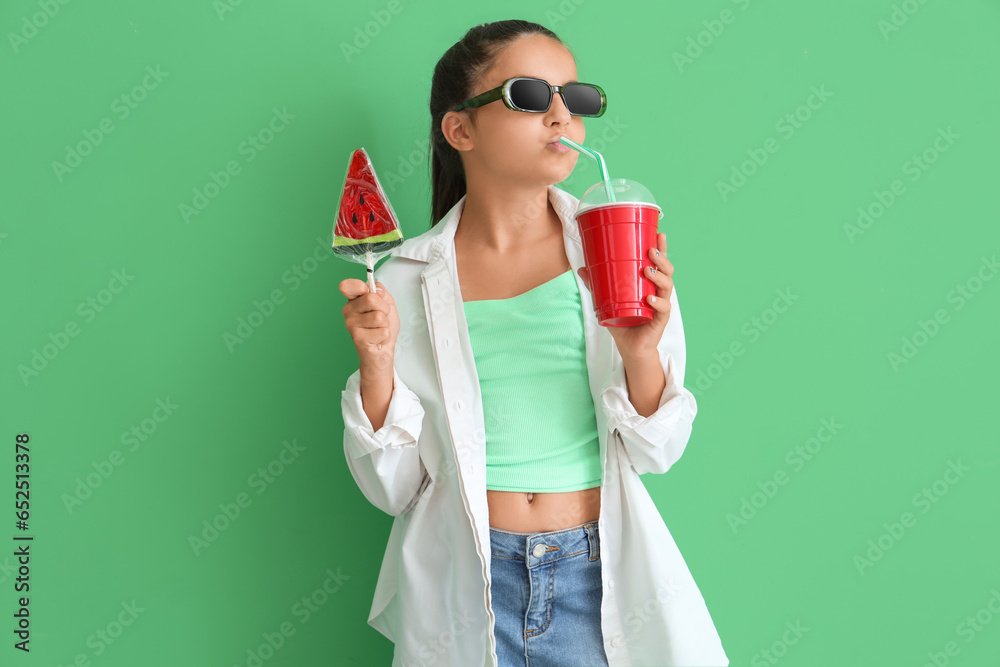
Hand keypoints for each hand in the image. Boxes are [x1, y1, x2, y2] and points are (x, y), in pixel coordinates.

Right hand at [339, 278, 398, 374]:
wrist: (384, 350)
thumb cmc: (383, 326)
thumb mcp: (386, 303)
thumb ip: (381, 291)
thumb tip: (377, 291)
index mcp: (353, 300)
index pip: (346, 286)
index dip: (360, 286)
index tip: (366, 291)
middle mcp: (348, 311)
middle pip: (371, 298)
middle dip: (384, 309)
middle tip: (381, 317)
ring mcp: (351, 325)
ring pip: (379, 317)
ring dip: (385, 324)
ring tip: (379, 329)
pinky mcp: (358, 338)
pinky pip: (382, 331)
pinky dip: (386, 335)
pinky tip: (378, 339)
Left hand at [577, 232, 672, 361]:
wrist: (630, 347)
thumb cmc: (623, 322)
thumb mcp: (607, 300)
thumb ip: (596, 285)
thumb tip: (581, 268)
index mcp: (650, 284)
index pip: (659, 263)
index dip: (662, 248)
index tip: (660, 233)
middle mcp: (658, 292)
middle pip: (667, 271)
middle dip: (662, 259)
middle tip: (651, 251)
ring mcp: (661, 305)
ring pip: (667, 287)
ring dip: (660, 276)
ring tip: (648, 270)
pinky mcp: (660, 320)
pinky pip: (663, 309)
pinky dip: (658, 302)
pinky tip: (650, 298)